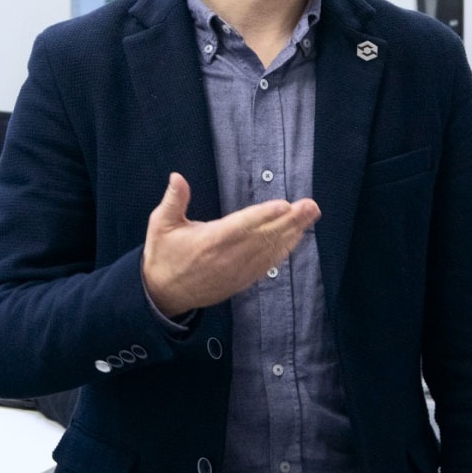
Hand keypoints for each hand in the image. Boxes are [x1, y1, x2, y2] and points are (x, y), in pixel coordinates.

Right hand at [142, 172, 320, 315]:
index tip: (285, 205)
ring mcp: (237, 271)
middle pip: (263, 237)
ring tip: (310, 217)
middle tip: (311, 206)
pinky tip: (296, 238)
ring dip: (292, 234)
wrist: (163, 295)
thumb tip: (177, 177)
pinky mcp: (241, 281)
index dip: (264, 215)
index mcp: (208, 242)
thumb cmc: (163, 255)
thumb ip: (173, 200)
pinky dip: (283, 251)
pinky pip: (267, 265)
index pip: (241, 226)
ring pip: (269, 251)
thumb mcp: (160, 224)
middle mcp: (227, 258)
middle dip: (290, 221)